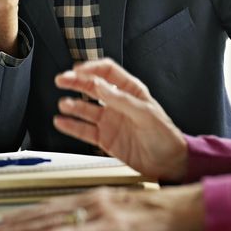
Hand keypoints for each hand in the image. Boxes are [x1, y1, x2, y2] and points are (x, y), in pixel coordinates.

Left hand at [0, 184, 203, 230]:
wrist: (185, 207)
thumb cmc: (156, 211)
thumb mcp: (119, 209)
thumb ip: (94, 217)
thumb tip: (70, 225)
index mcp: (96, 198)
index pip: (51, 208)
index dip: (24, 217)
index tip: (2, 223)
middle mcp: (96, 204)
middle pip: (48, 217)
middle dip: (18, 226)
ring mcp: (104, 218)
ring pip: (59, 225)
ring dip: (31, 229)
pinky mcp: (116, 228)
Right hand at [54, 59, 188, 181]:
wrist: (169, 163)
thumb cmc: (164, 135)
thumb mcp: (145, 113)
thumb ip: (120, 99)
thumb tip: (99, 85)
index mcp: (131, 91)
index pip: (108, 72)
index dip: (92, 68)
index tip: (77, 70)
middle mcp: (118, 103)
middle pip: (93, 87)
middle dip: (76, 82)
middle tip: (61, 79)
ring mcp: (110, 120)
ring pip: (86, 108)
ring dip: (73, 105)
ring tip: (63, 104)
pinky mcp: (105, 138)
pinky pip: (84, 130)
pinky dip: (71, 126)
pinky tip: (61, 122)